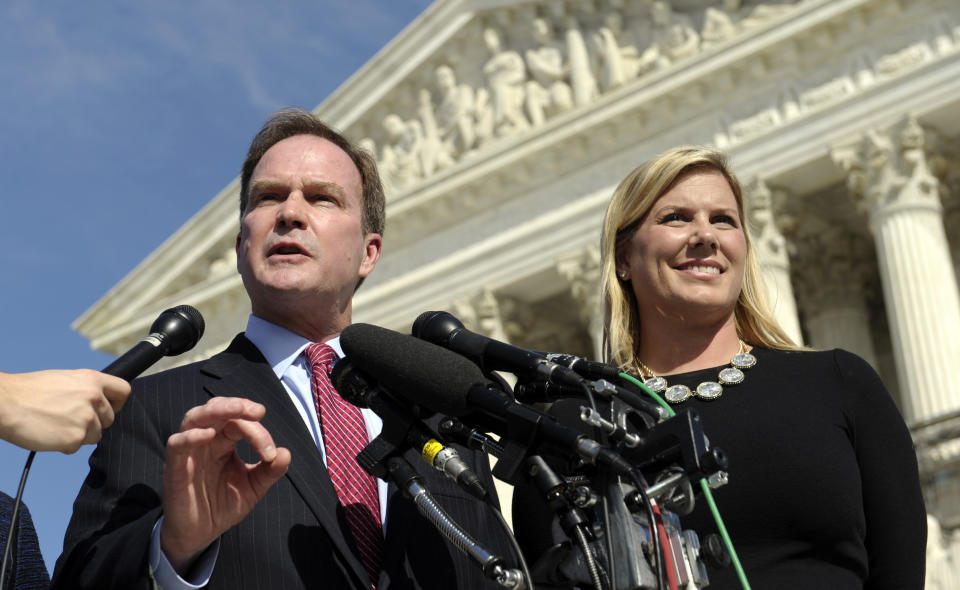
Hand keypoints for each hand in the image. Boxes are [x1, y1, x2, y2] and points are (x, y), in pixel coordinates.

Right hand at [0, 369, 131, 452]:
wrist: (5, 403)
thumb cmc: (29, 391)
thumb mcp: (65, 379)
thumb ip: (85, 389)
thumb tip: (98, 401)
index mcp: (92, 379)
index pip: (123, 391)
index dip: (117, 403)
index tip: (108, 409)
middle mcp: (94, 397)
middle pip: (109, 419)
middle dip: (94, 423)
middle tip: (69, 420)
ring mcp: (86, 418)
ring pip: (95, 435)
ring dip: (78, 435)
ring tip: (55, 425)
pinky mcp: (75, 437)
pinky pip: (77, 447)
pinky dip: (64, 445)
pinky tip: (49, 434)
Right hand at [160, 397, 290, 573]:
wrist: (201, 534)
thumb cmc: (224, 505)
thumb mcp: (253, 488)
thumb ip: (270, 471)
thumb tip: (286, 453)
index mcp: (224, 442)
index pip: (240, 424)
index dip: (258, 432)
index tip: (271, 452)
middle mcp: (206, 441)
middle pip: (216, 410)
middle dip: (237, 405)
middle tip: (258, 411)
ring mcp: (189, 453)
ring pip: (195, 418)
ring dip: (217, 410)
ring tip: (237, 409)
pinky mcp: (175, 469)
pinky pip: (176, 444)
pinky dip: (191, 436)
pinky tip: (208, 435)